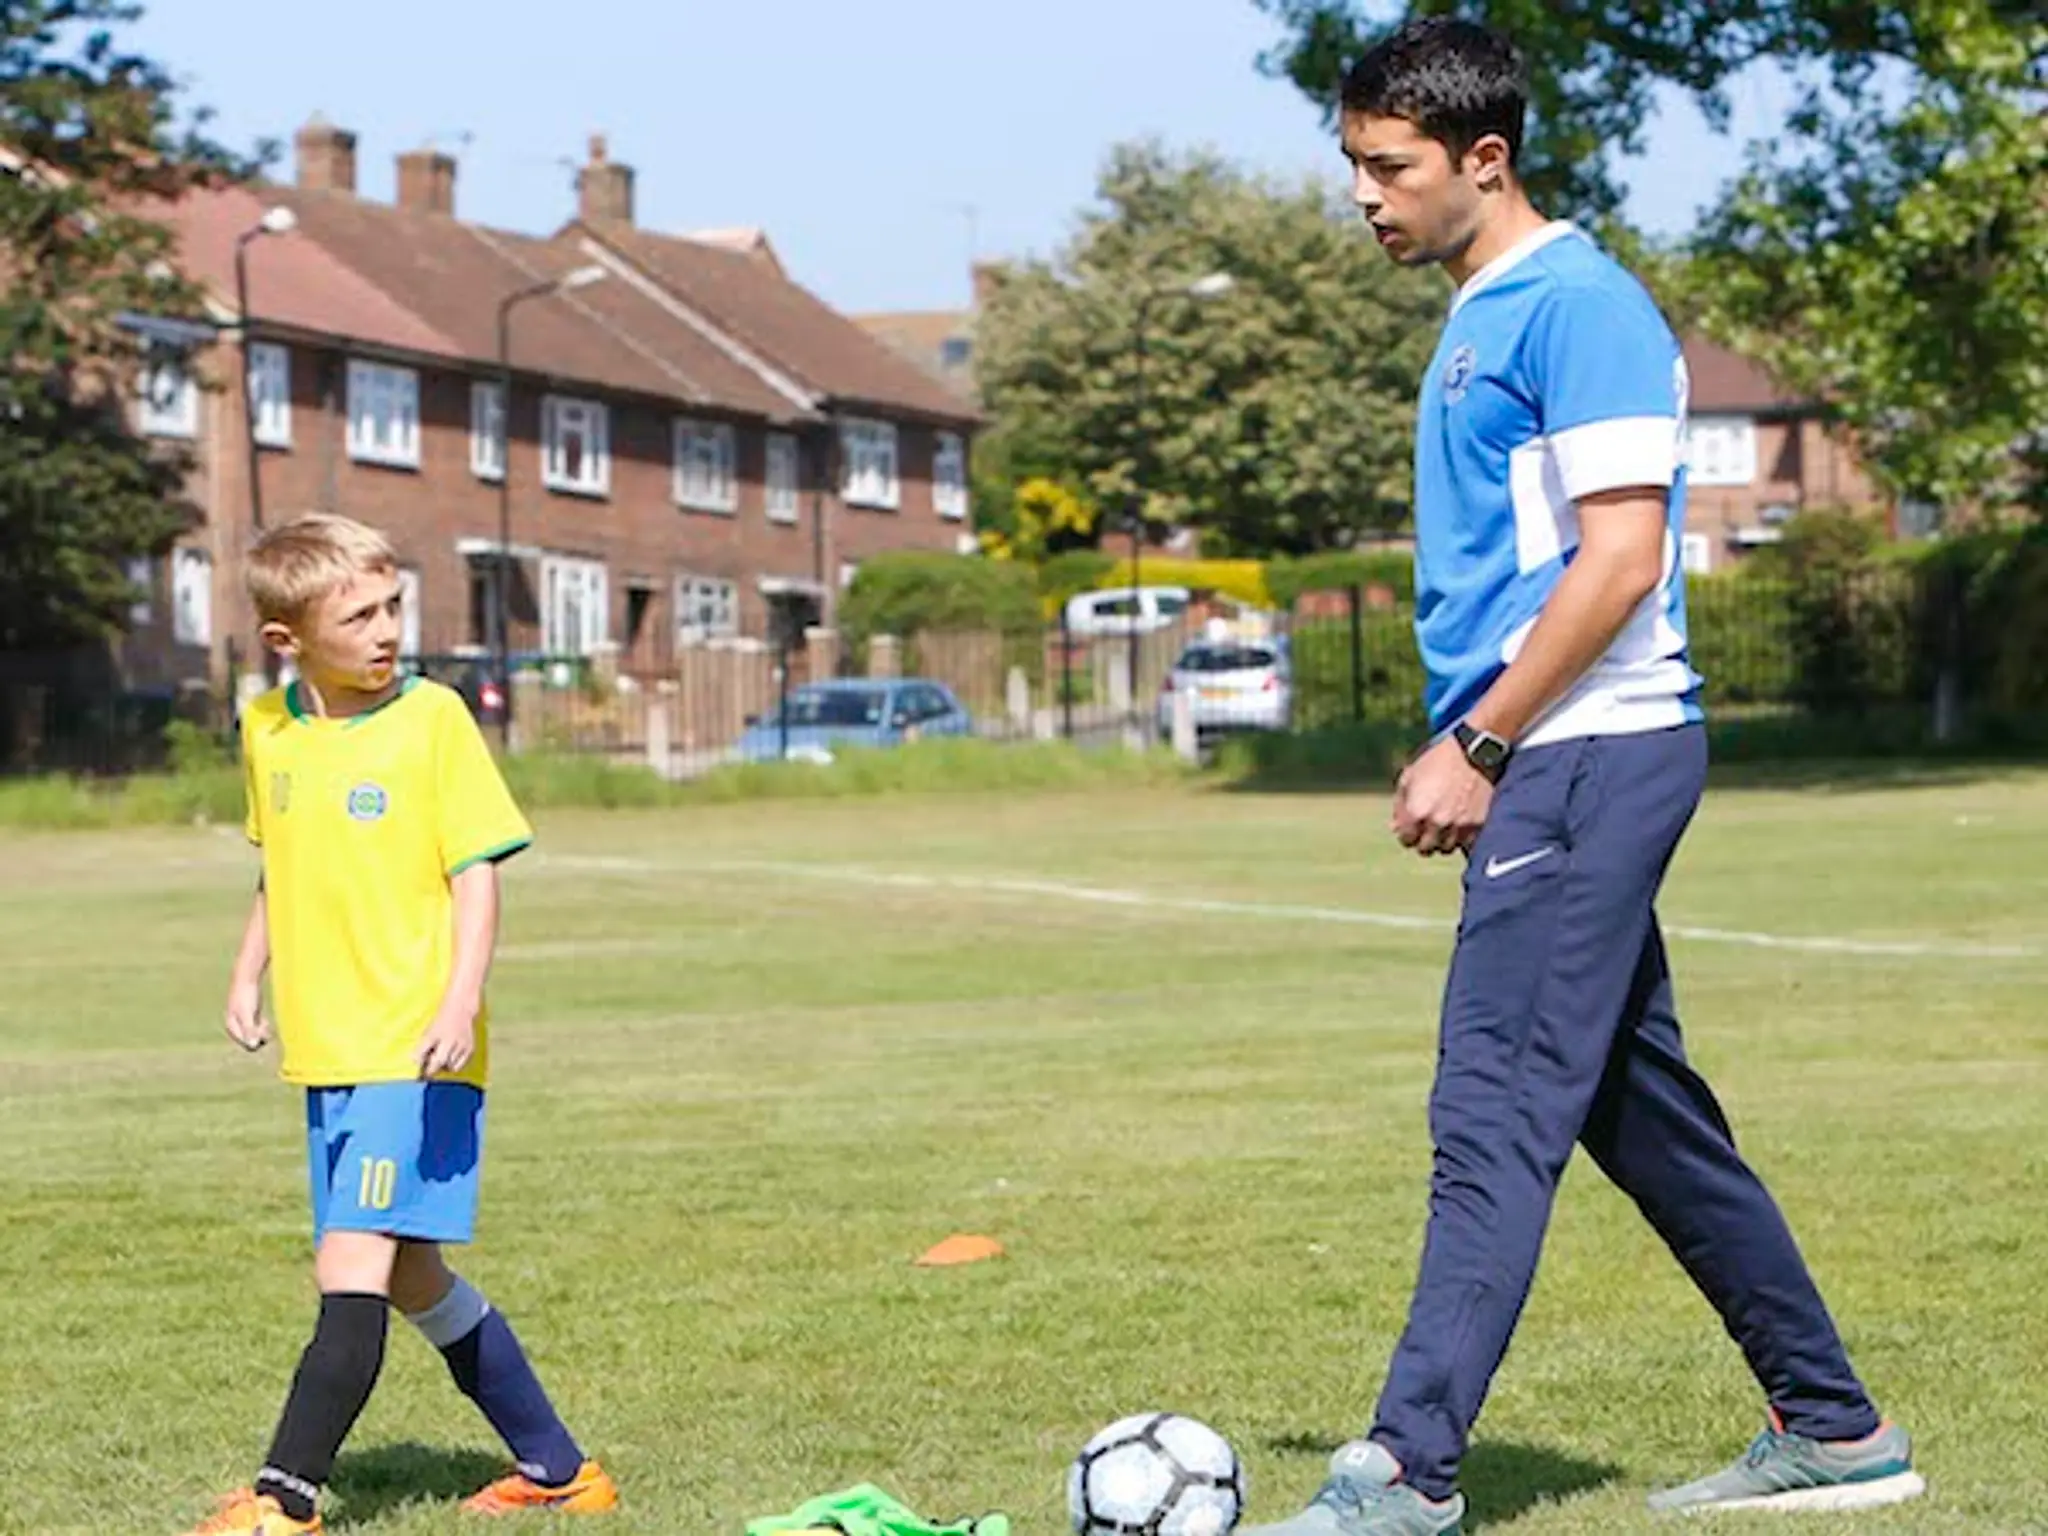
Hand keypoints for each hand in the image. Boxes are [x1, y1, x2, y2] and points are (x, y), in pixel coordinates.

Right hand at [224, 979, 269, 1051]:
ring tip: (266, 1023)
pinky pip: (257, 1028)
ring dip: (262, 1032)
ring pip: (255, 1034)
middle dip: (259, 1036)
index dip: (256, 1039)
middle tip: (265, 1025)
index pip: (245, 1043)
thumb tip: (252, 1045)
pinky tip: (265, 1021)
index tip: (261, 1029)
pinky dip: (262, 1027)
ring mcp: (244, 1021)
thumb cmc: (245, 995)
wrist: (247, 978)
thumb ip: (249, 1029)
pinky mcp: (251, 1016)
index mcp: (231, 1027)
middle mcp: (236, 1026)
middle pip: (250, 1040)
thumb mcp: (247, 1013)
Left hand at [415, 1005, 476, 1078]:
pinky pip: (460, 1065)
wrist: (461, 1009)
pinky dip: (454, 1065)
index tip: (418, 1072)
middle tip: (428, 1072)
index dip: (419, 1064)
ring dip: (443, 1067)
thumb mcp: (428, 1031)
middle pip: (438, 1062)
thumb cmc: (441, 1021)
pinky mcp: (470, 1048)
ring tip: (441, 1061)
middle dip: (431, 1070)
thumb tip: (416, 1063)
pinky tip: (451, 1060)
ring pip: (449, 1065)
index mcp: (434, 1034)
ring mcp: (461, 1044)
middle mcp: (449, 1040)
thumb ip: (422, 1047)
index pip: (423, 1053)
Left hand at [1391, 736, 1494, 856]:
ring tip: (1445, 824)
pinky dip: (1462, 837)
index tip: (1413, 826)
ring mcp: (1459, 826)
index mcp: (1416, 812)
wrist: (1473, 751)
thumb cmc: (1437, 760)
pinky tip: (1460, 823)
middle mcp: (1436, 823)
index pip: (1406, 840)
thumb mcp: (1410, 776)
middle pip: (1426, 849)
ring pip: (1446, 848)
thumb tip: (1395, 828)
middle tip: (1429, 827)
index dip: (1408, 833)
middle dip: (1424, 839)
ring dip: (1444, 840)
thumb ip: (1400, 805)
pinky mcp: (1478, 825)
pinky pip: (1466, 844)